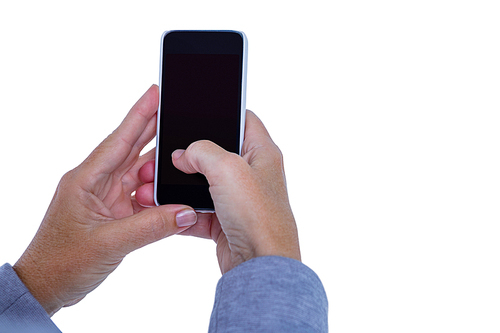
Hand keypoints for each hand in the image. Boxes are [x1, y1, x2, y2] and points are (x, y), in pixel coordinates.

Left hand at [13, 85, 197, 315]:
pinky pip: (140, 195)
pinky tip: (171, 190)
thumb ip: (151, 227)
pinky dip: (156, 193)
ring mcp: (104, 197)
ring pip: (137, 172)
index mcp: (85, 180)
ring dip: (158, 167)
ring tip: (182, 156)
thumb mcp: (109, 244)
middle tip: (176, 110)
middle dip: (153, 129)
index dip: (139, 115)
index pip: (118, 140)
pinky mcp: (112, 212)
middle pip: (130, 149)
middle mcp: (95, 183)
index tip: (155, 93)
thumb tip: (186, 212)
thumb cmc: (60, 263)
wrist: (46, 286)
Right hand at [136, 111, 300, 273]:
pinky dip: (183, 209)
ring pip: (203, 183)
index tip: (197, 112)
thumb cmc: (259, 217)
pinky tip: (167, 208)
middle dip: (190, 154)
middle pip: (216, 153)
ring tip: (157, 184)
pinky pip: (198, 209)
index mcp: (262, 153)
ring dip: (181, 185)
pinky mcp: (226, 221)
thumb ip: (202, 151)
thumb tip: (183, 154)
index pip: (244, 120)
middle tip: (168, 153)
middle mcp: (252, 174)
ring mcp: (238, 198)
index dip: (222, 114)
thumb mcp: (228, 169)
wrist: (260, 265)